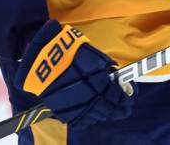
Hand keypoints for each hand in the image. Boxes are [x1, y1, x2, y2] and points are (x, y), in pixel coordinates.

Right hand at [14, 20, 134, 126]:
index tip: (130, 93)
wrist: (39, 55)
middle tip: (126, 107)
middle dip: (119, 108)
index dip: (125, 96)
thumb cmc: (68, 49)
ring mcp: (71, 105)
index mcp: (94, 80)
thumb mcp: (92, 54)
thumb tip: (116, 78)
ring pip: (94, 116)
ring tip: (113, 112)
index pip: (115, 94)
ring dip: (106, 114)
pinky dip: (89, 119)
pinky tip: (96, 116)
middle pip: (106, 108)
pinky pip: (78, 120)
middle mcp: (84, 95)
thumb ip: (105, 67)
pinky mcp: (59, 109)